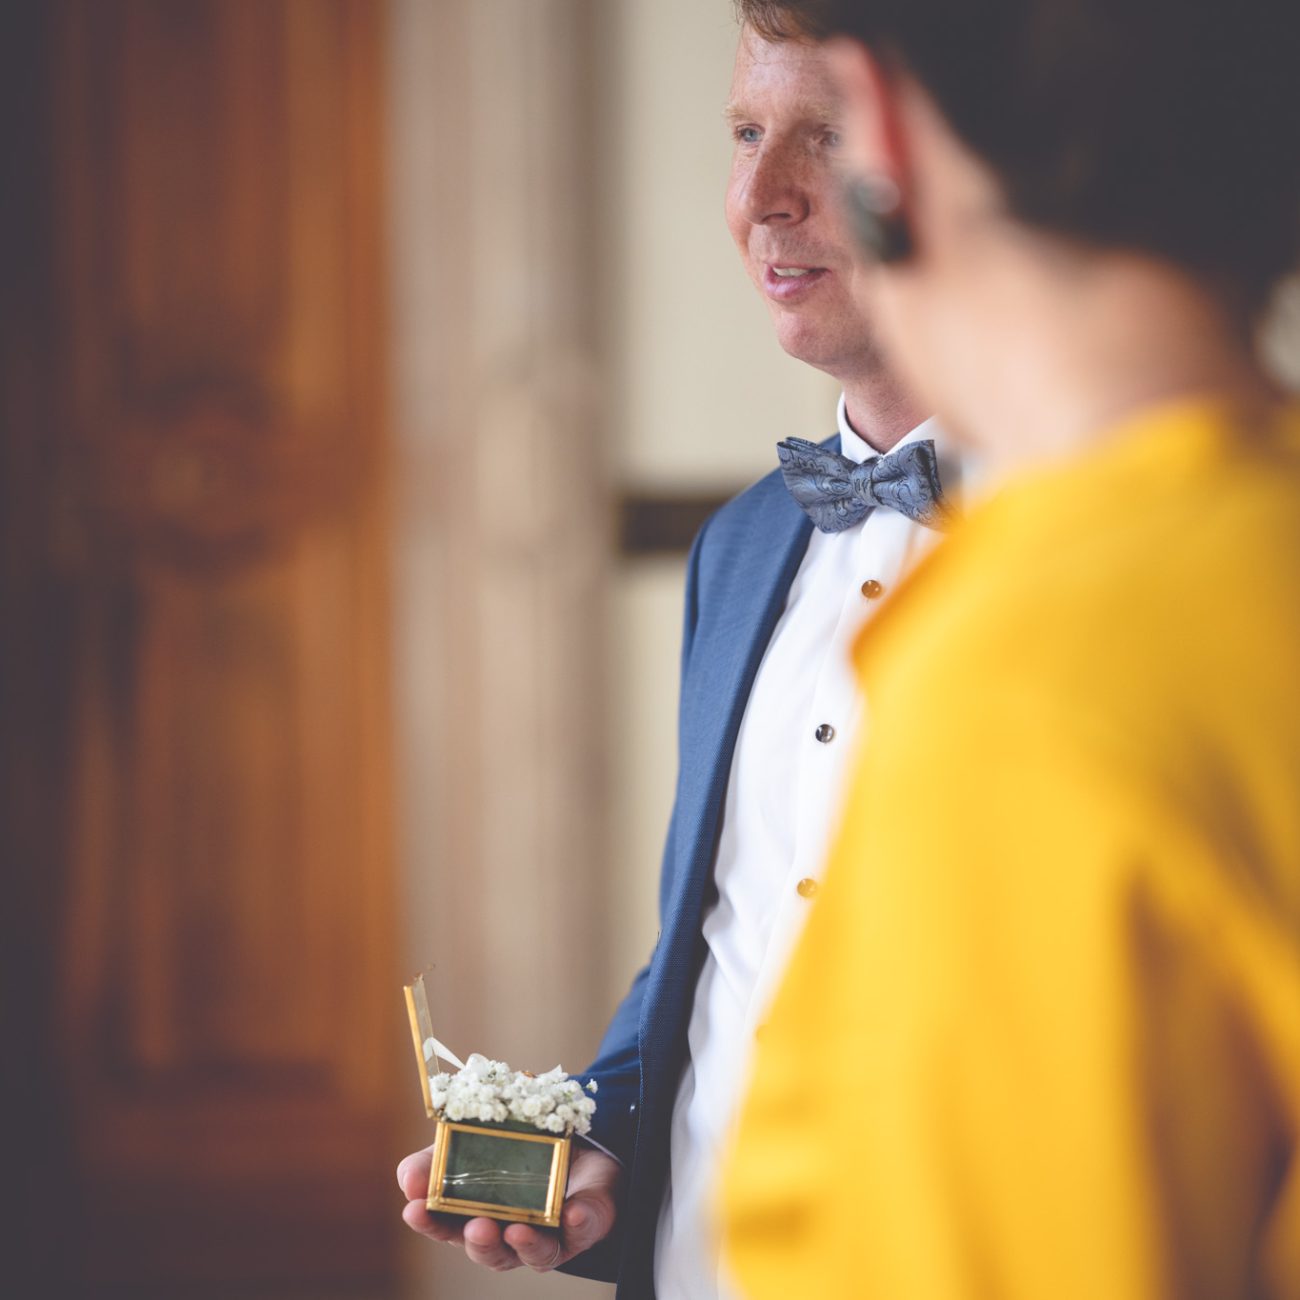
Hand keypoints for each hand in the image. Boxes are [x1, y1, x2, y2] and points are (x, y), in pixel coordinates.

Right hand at [397, 1143, 621, 1272]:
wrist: (578, 1142)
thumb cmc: (517, 1151)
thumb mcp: (473, 1143)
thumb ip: (438, 1159)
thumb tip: (407, 1179)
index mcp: (480, 1216)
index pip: (448, 1228)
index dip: (431, 1223)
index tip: (414, 1208)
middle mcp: (512, 1234)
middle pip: (492, 1252)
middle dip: (482, 1243)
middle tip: (476, 1227)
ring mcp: (552, 1234)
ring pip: (538, 1254)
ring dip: (527, 1244)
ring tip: (517, 1230)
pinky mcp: (587, 1223)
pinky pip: (585, 1230)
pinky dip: (579, 1223)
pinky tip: (573, 1213)